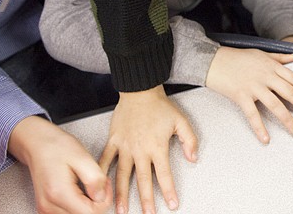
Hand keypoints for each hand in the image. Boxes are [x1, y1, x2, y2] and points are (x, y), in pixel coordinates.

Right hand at [8, 116, 112, 213]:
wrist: (37, 145)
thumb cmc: (59, 147)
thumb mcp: (83, 157)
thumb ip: (95, 179)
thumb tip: (101, 197)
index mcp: (59, 193)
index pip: (90, 213)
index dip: (105, 200)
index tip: (106, 183)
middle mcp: (49, 206)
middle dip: (97, 202)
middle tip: (100, 182)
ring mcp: (45, 209)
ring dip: (88, 204)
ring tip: (89, 184)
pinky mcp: (45, 208)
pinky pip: (68, 213)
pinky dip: (78, 205)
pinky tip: (81, 191)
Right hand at [100, 86, 197, 213]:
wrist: (140, 91)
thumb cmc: (160, 106)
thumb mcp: (181, 121)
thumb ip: (189, 141)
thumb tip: (193, 158)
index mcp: (157, 147)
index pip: (164, 174)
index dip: (168, 191)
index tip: (172, 204)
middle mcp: (139, 150)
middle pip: (143, 180)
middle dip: (146, 200)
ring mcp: (125, 147)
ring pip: (121, 176)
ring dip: (121, 194)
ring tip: (120, 210)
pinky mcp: (114, 141)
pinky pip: (106, 160)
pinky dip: (102, 173)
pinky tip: (99, 185)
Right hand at [205, 46, 292, 143]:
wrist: (212, 60)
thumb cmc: (236, 57)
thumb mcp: (261, 53)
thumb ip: (280, 57)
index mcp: (271, 66)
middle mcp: (265, 76)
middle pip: (289, 93)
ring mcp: (254, 86)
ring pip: (275, 105)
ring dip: (288, 119)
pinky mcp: (241, 96)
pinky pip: (252, 114)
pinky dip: (259, 127)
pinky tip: (266, 138)